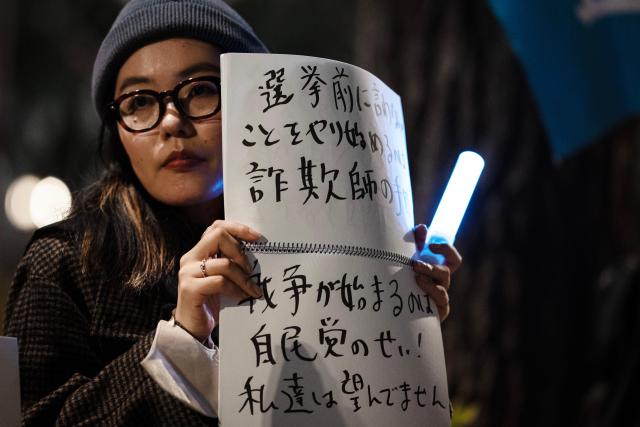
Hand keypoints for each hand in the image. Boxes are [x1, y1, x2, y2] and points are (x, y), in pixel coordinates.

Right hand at [175, 220, 261, 341]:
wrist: (191, 330)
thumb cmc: (211, 303)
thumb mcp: (222, 277)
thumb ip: (230, 262)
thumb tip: (258, 253)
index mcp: (198, 252)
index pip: (216, 227)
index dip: (238, 228)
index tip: (257, 238)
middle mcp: (190, 258)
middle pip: (218, 236)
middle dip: (240, 251)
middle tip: (251, 269)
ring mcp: (188, 273)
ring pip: (224, 263)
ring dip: (244, 277)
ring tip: (253, 289)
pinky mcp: (190, 289)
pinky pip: (220, 282)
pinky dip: (236, 289)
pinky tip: (242, 296)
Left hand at [412, 224, 461, 321]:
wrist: (399, 308)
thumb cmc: (407, 279)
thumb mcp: (410, 259)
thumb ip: (416, 243)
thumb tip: (422, 227)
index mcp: (440, 269)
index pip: (453, 258)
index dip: (447, 249)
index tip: (431, 245)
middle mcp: (443, 283)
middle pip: (446, 272)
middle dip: (431, 267)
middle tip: (414, 264)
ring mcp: (441, 299)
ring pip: (442, 291)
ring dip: (429, 284)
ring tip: (415, 279)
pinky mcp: (437, 313)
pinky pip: (438, 306)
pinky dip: (429, 299)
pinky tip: (418, 295)